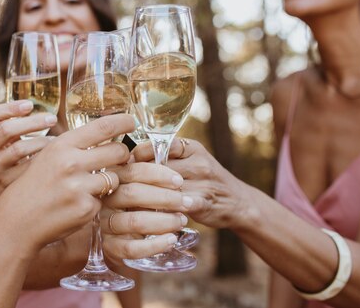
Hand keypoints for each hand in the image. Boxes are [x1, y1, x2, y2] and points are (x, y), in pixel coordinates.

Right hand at [0, 100, 56, 212]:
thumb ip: (8, 124)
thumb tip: (39, 104)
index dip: (9, 108)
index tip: (29, 104)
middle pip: (6, 130)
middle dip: (32, 122)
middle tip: (52, 118)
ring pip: (19, 150)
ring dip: (41, 141)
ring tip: (56, 139)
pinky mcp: (6, 183)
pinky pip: (27, 169)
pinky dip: (42, 160)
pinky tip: (54, 156)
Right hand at [0, 114, 134, 251]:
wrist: (17, 221)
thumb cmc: (34, 186)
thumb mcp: (49, 156)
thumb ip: (75, 146)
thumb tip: (107, 133)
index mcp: (62, 145)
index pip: (103, 126)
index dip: (123, 122)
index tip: (131, 122)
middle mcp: (71, 163)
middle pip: (118, 150)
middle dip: (122, 154)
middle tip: (118, 158)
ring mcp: (79, 187)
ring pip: (114, 177)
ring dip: (108, 182)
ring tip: (89, 186)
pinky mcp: (85, 208)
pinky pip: (104, 201)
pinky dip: (95, 203)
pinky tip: (77, 205)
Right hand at [101, 161, 185, 260]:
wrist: (126, 241)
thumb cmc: (139, 208)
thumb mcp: (143, 189)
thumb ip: (152, 178)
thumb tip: (175, 169)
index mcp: (113, 181)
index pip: (132, 171)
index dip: (157, 174)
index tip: (179, 181)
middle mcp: (106, 201)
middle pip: (132, 193)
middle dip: (164, 197)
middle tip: (186, 202)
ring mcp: (106, 225)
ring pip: (134, 221)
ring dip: (163, 220)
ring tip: (182, 220)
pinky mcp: (111, 248)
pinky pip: (132, 248)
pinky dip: (155, 245)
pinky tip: (172, 240)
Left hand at [133, 138, 251, 229]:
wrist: (237, 202)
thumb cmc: (204, 180)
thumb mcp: (190, 160)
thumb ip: (165, 157)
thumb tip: (128, 160)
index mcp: (192, 148)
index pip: (160, 145)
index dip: (139, 154)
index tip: (128, 164)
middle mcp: (198, 162)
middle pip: (159, 166)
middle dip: (138, 176)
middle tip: (122, 185)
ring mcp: (202, 182)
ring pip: (164, 186)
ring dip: (145, 195)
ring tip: (129, 201)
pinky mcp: (203, 202)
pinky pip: (176, 205)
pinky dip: (160, 210)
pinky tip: (148, 214)